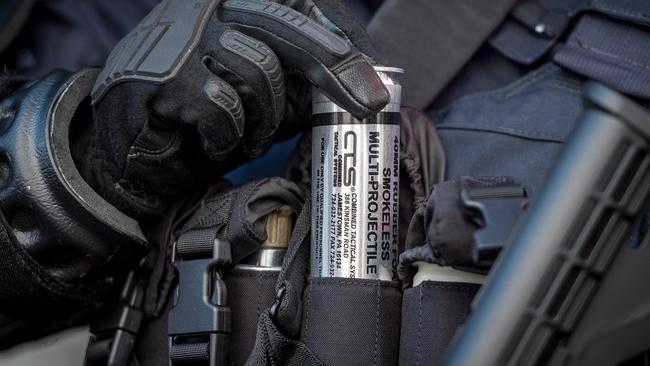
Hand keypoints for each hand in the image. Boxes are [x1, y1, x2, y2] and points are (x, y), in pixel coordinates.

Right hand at [83, 0, 389, 217]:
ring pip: (259, 70)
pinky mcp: (164, 74)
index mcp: (237, 3)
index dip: (344, 37)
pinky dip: (227, 137)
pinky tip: (214, 143)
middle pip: (288, 26)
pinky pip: (224, 107)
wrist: (127, 144)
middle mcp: (211, 5)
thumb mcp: (260, 94)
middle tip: (369, 103)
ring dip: (264, 119)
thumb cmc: (201, 114)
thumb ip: (298, 81)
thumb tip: (359, 87)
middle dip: (336, 68)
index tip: (375, 72)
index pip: (303, 6)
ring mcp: (185, 34)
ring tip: (250, 137)